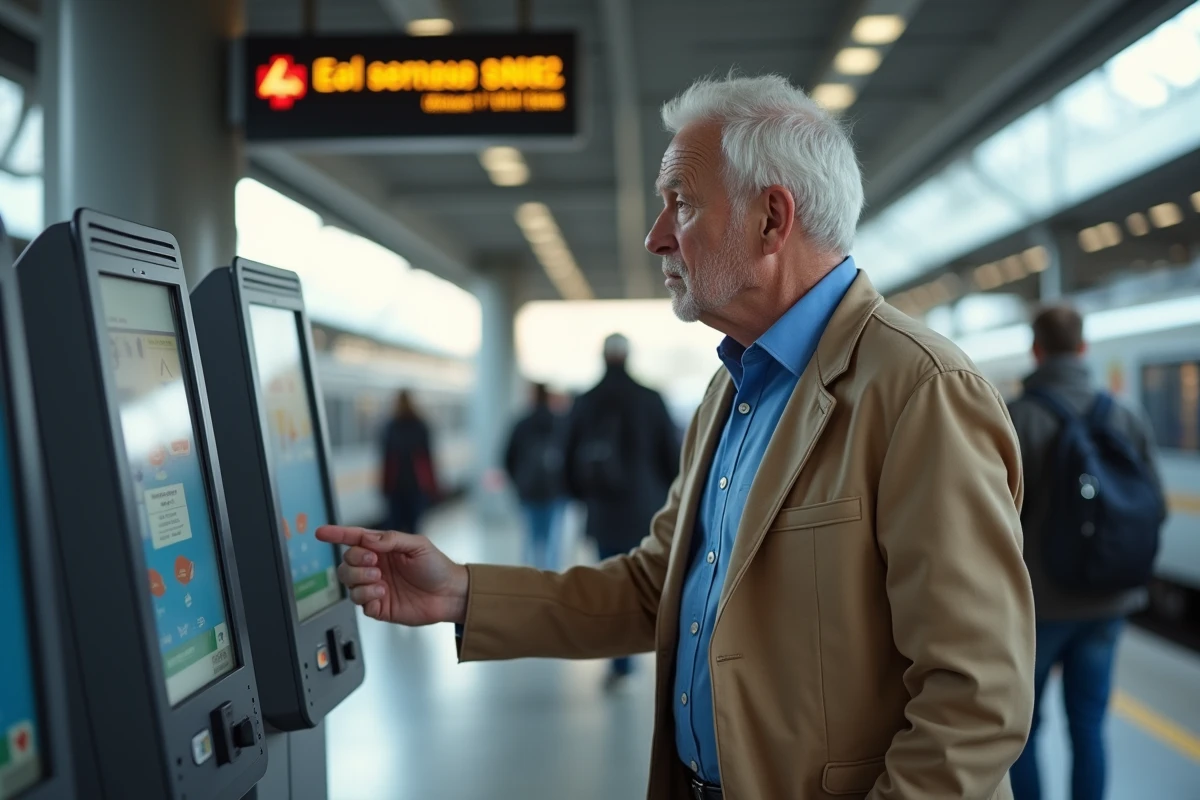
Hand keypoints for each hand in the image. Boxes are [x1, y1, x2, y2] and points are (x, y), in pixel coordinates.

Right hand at [315, 526, 468, 625]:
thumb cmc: (437, 567)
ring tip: (380, 580)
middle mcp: (376, 567)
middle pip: (346, 562)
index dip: (336, 535)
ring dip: (360, 580)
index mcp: (383, 548)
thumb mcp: (418, 545)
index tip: (321, 533)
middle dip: (355, 562)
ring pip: (348, 583)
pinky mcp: (378, 606)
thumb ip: (391, 540)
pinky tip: (382, 593)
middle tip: (373, 563)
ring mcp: (375, 586)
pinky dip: (366, 596)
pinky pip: (359, 602)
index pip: (354, 539)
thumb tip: (367, 538)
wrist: (449, 595)